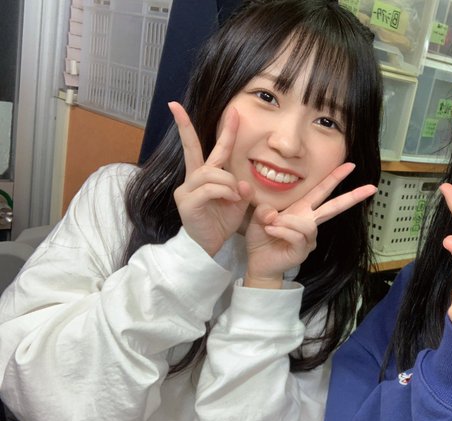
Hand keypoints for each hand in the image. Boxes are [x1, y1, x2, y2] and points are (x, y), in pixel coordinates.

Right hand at [169, 102, 252, 255]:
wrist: (210, 248)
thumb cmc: (221, 224)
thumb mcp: (238, 203)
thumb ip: (241, 189)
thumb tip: (242, 182)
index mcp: (205, 177)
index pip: (208, 149)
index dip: (217, 132)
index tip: (211, 110)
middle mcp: (192, 180)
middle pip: (193, 150)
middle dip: (185, 127)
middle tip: (175, 107)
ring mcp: (186, 190)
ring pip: (211, 173)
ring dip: (228, 182)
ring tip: (235, 197)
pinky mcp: (186, 202)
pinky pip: (209, 188)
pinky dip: (224, 192)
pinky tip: (231, 200)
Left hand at [243, 163, 376, 287]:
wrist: (258, 262)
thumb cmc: (261, 238)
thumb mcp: (259, 216)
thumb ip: (265, 209)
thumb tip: (274, 214)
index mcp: (302, 209)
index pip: (322, 190)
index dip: (335, 177)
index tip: (350, 165)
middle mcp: (309, 222)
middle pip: (334, 207)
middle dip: (352, 197)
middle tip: (371, 188)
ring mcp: (308, 238)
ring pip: (308, 224)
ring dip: (287, 222)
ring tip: (270, 224)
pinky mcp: (303, 251)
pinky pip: (297, 236)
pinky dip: (281, 230)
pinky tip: (270, 230)